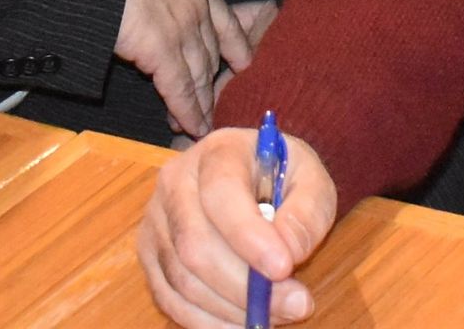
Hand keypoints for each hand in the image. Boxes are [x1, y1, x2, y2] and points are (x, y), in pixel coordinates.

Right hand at [116, 0, 256, 137]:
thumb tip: (144, 8)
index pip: (226, 20)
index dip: (237, 46)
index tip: (244, 65)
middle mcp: (196, 7)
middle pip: (212, 55)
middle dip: (211, 85)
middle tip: (211, 110)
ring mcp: (182, 28)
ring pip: (200, 76)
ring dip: (200, 105)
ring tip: (200, 128)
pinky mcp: (161, 49)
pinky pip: (180, 88)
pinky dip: (187, 112)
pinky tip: (190, 128)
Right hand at [139, 125, 338, 326]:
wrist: (255, 177)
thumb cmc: (284, 178)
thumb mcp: (312, 181)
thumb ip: (307, 213)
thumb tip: (287, 252)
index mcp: (217, 152)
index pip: (221, 194)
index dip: (249, 236)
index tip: (284, 267)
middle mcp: (175, 183)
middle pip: (194, 245)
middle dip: (244, 286)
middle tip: (295, 304)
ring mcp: (157, 221)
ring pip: (182, 280)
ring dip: (231, 309)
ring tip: (277, 314)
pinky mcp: (151, 256)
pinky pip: (171, 300)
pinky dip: (208, 322)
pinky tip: (243, 323)